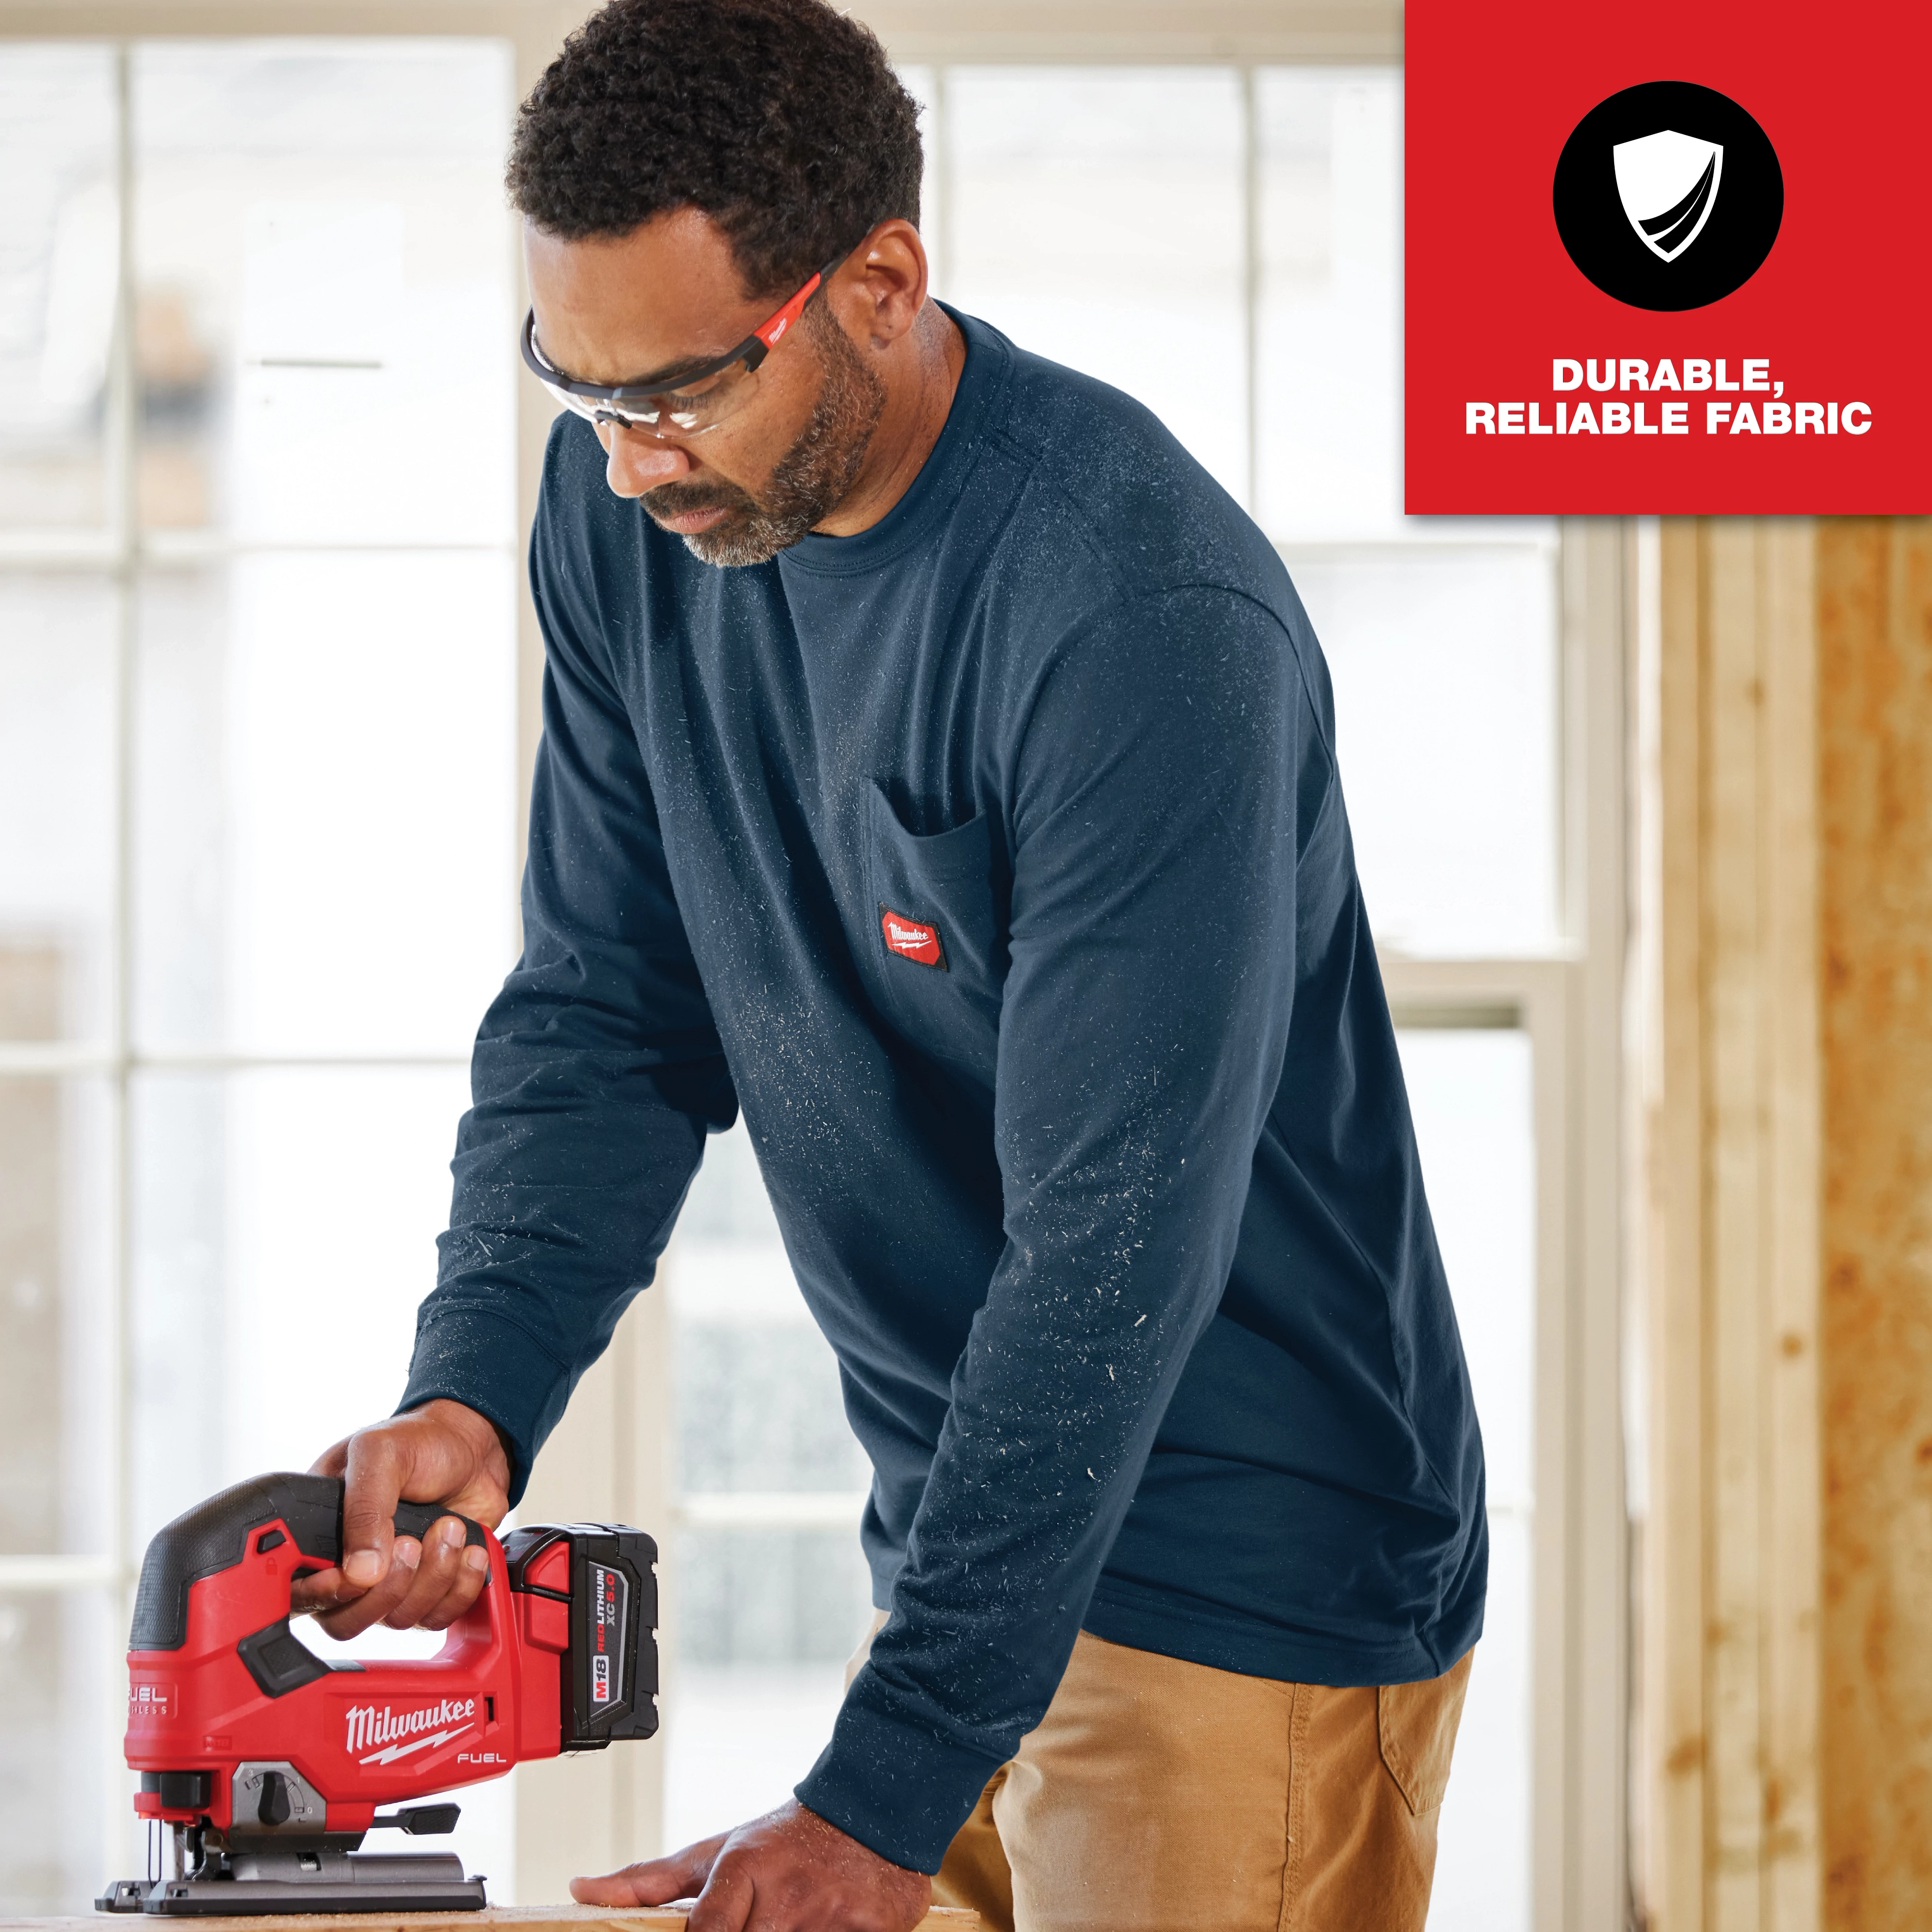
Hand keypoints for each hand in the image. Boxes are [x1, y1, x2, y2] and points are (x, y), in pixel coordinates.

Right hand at [289, 1399, 512, 1639]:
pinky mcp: (429, 1587)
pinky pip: (438, 1617)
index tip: (361, 1572)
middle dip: (389, 1587)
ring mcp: (390, 1580)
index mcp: (320, 1534)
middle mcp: (349, 1566)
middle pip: (347, 1621)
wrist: (474, 1446)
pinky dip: (460, 1587)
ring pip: (398, 1620)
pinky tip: (468, 1550)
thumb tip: (360, 1571)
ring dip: (434, 1576)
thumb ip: (365, 1508)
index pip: (301, 1593)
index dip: (327, 1594)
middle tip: (413, 1542)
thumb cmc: (419, 1441)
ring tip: (448, 1527)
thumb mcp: (380, 1454)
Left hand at [571, 1799, 930, 1931]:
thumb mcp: (717, 1852)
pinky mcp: (875, 1930)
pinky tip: (826, 1925)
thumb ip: (650, 1880)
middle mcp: (787, 1893)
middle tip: (763, 1918)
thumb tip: (582, 1888)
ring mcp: (833, 1915)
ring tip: (794, 1919)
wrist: (871, 1806)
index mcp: (744, 1869)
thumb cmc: (784, 1838)